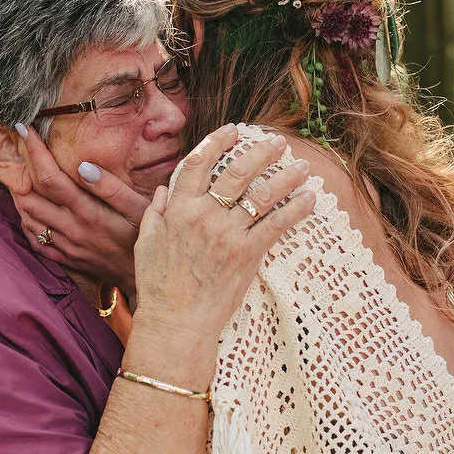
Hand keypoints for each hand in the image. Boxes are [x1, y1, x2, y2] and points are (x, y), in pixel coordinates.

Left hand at [13, 124, 149, 301]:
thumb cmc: (146, 237)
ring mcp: (65, 245)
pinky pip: (35, 241)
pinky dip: (26, 222)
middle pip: (29, 198)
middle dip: (18, 173)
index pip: (50, 178)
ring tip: (19, 176)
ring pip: (28, 219)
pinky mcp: (65, 257)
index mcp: (87, 212)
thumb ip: (110, 187)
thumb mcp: (139, 209)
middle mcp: (71, 229)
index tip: (23, 129)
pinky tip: (29, 210)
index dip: (34, 152)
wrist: (143, 277)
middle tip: (15, 153)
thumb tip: (82, 165)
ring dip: (19, 197)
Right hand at [132, 126, 314, 340]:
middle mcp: (204, 216)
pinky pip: (276, 223)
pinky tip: (308, 198)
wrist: (175, 322)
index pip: (199, 164)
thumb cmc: (158, 287)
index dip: (216, 142)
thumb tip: (162, 192)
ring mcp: (227, 234)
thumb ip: (153, 214)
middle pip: (237, 172)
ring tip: (302, 166)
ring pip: (262, 194)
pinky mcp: (247, 254)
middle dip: (260, 152)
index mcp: (178, 210)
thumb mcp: (144, 245)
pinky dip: (295, 208)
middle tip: (278, 142)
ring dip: (285, 176)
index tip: (233, 131)